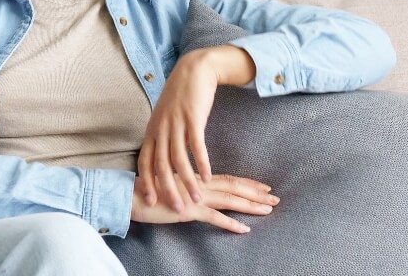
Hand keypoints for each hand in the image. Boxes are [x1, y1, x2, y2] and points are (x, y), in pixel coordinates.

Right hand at [131, 172, 278, 233]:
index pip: (228, 179)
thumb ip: (188, 187)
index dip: (247, 183)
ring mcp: (195, 196)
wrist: (132, 195)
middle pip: (234, 187)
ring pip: (229, 199)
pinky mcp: (188, 210)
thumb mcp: (174, 186)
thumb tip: (199, 191)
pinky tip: (244, 229)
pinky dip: (230, 224)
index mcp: (197, 178)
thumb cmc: (150, 191)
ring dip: (250, 205)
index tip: (264, 186)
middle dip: (256, 193)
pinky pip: (214, 218)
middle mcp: (200, 184)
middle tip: (275, 198)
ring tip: (268, 210)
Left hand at [138, 46, 255, 212]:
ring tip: (197, 199)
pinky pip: (196, 146)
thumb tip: (160, 155)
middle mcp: (161, 128)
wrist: (194, 69)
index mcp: (152, 129)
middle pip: (161, 165)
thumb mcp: (164, 114)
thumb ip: (161, 134)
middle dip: (168, 190)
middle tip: (177, 209)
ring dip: (188, 182)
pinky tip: (208, 177)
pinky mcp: (193, 119)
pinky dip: (202, 163)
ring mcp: (176, 123)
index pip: (144, 160)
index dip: (147, 182)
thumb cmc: (181, 94)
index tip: (151, 201)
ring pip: (179, 160)